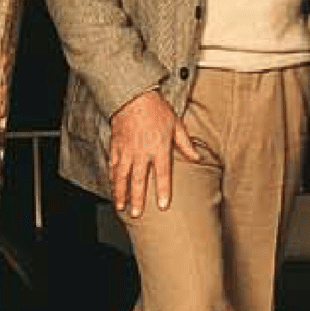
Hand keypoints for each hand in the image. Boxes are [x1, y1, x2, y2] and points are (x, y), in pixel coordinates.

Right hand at [109, 90, 198, 217]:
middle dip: (137, 199)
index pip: (162, 175)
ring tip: (121, 206)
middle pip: (139, 181)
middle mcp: (142, 152)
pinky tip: (113, 185)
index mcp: (159, 148)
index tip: (162, 205)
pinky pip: (113, 165)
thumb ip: (185, 144)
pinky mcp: (116, 146)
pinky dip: (112, 177)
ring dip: (121, 193)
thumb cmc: (156, 109)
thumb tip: (197, 157)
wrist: (134, 96)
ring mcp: (127, 150)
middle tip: (136, 213)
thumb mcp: (176, 125)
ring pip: (122, 176)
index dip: (162, 191)